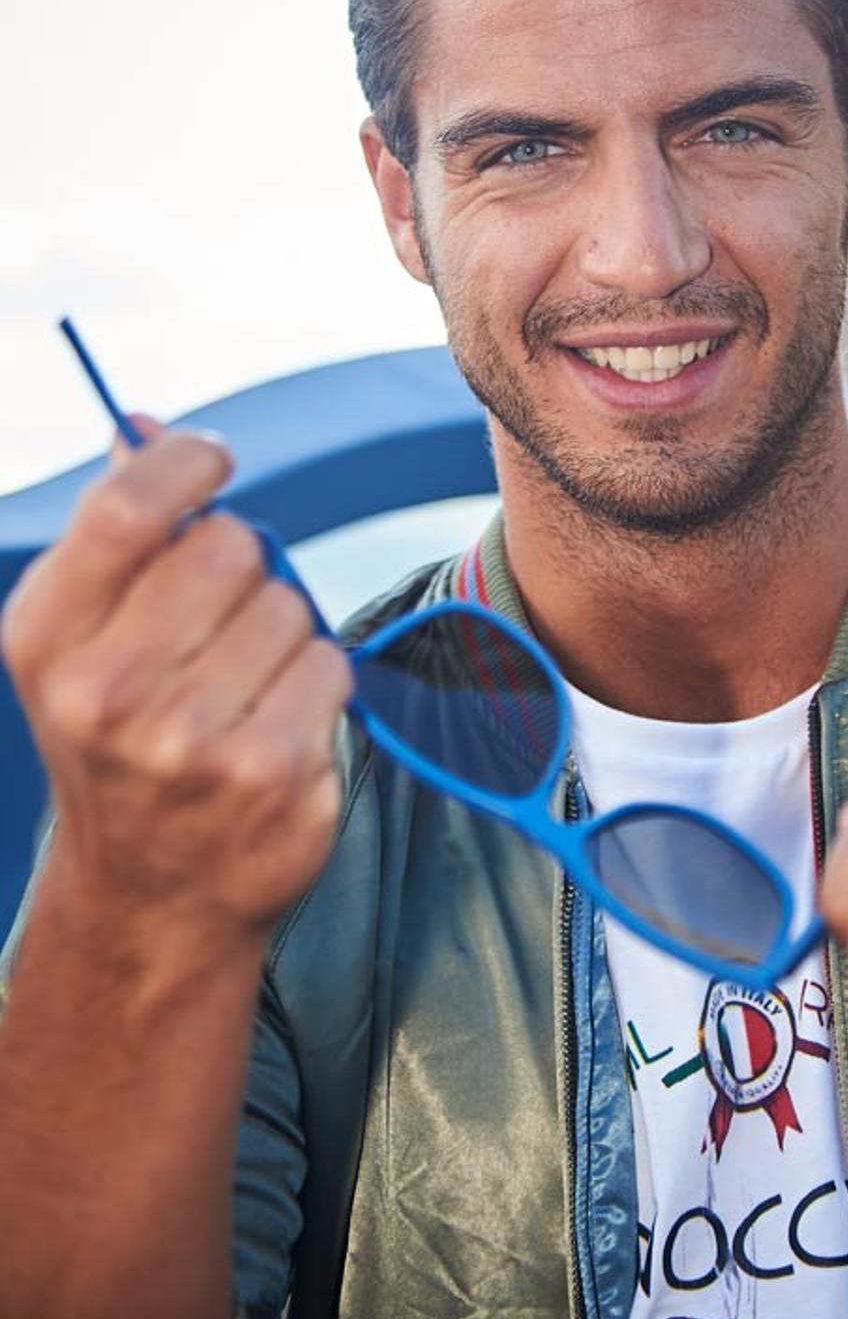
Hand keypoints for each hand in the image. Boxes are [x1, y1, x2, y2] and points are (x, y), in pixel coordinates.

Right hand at [1, 421, 352, 942]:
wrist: (153, 894)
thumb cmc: (123, 740)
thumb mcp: (83, 640)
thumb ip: (115, 531)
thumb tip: (139, 425)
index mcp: (47, 639)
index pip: (130, 504)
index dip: (188, 461)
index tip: (216, 461)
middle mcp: (107, 693)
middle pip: (229, 547)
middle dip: (241, 564)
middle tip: (220, 618)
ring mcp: (191, 741)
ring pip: (289, 606)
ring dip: (282, 631)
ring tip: (242, 687)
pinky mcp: (272, 773)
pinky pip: (329, 664)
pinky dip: (316, 682)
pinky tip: (276, 724)